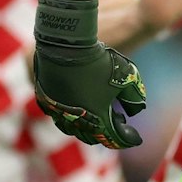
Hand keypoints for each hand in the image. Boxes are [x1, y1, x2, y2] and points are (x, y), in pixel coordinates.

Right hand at [33, 0, 145, 149]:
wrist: (66, 42)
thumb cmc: (99, 59)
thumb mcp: (127, 77)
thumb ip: (135, 97)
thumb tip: (136, 110)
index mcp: (96, 120)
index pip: (115, 139)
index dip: (127, 138)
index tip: (135, 136)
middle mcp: (75, 121)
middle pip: (92, 137)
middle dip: (106, 133)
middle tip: (117, 123)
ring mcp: (58, 112)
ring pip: (71, 128)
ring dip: (86, 126)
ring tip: (97, 116)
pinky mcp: (45, 101)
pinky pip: (57, 115)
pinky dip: (69, 115)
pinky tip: (78, 106)